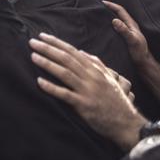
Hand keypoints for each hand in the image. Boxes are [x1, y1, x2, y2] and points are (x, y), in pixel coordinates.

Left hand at [30, 33, 144, 149]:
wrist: (127, 123)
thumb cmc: (116, 100)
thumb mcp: (109, 78)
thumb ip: (96, 64)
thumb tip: (82, 51)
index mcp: (95, 70)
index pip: (73, 51)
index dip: (56, 43)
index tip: (42, 36)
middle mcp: (91, 77)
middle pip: (66, 59)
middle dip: (48, 49)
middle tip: (31, 42)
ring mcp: (88, 91)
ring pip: (65, 73)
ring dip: (47, 64)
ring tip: (33, 56)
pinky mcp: (84, 105)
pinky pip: (65, 94)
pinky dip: (52, 87)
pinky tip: (39, 82)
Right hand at [104, 0, 153, 69]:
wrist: (143, 63)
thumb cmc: (139, 52)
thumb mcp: (132, 40)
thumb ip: (124, 30)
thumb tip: (114, 19)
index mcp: (131, 24)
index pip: (120, 10)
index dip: (111, 5)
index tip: (101, 2)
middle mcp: (128, 26)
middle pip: (118, 13)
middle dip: (108, 8)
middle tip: (97, 7)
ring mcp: (126, 31)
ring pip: (116, 20)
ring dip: (108, 16)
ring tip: (97, 15)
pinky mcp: (123, 37)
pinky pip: (114, 27)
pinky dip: (108, 24)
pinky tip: (102, 28)